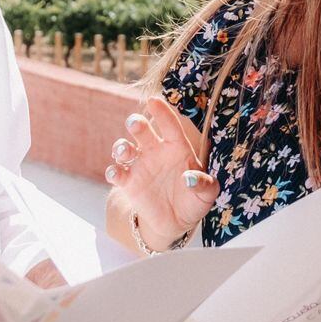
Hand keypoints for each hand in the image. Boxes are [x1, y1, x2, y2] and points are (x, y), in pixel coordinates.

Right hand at [106, 98, 218, 250]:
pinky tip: (116, 173)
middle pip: (142, 131)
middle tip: (135, 123)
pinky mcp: (128, 182)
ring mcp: (139, 166)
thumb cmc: (193, 201)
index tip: (153, 100)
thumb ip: (205, 185)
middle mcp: (155, 152)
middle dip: (137, 124)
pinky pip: (116, 172)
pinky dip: (113, 171)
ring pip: (124, 148)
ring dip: (121, 147)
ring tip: (125, 151)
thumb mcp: (207, 194)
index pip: (170, 126)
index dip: (162, 112)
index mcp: (177, 148)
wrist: (176, 221)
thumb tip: (190, 178)